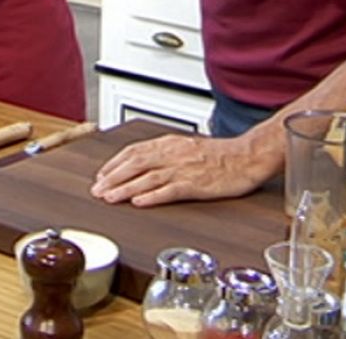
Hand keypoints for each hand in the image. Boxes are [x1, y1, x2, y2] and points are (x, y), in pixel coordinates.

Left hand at [90, 134, 275, 206]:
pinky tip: (139, 202)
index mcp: (170, 144)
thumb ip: (165, 154)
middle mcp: (173, 154)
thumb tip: (143, 163)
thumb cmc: (221, 155)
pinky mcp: (195, 184)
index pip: (134, 151)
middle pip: (135, 164)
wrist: (247, 157)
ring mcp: (183, 169)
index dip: (114, 163)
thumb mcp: (187, 147)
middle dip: (113, 177)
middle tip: (97, 189)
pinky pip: (169, 190)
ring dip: (124, 188)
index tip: (102, 175)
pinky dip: (152, 196)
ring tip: (109, 198)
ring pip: (146, 177)